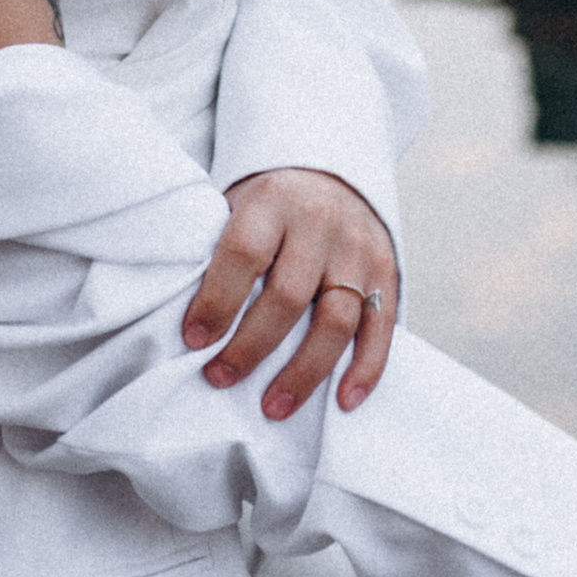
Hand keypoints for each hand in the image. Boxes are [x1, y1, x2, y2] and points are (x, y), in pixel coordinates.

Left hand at [181, 168, 398, 418]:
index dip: (216, 301)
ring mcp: (357, 248)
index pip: (243, 253)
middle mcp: (319, 223)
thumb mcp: (237, 203)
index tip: (194, 340)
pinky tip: (344, 400)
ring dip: (303, 372)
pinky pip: (381, 326)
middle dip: (251, 347)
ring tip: (273, 407)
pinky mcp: (385, 271)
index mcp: (272, 201)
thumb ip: (218, 249)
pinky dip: (365, 368)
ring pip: (336, 320)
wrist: (331, 170)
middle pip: (287, 296)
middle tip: (220, 378)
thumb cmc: (270, 203)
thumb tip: (190, 322)